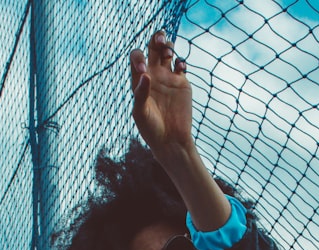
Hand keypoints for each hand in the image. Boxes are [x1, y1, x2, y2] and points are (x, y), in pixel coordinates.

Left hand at [130, 31, 192, 157]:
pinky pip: (181, 65)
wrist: (170, 141)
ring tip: (169, 52)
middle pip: (153, 47)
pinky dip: (181, 62)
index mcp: (139, 79)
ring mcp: (168, 78)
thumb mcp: (141, 113)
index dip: (139, 58)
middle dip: (156, 38)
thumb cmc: (151, 129)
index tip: (145, 71)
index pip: (137, 57)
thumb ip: (140, 93)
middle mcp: (153, 75)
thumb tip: (145, 74)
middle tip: (160, 40)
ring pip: (167, 52)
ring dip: (168, 45)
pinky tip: (180, 68)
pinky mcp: (182, 84)